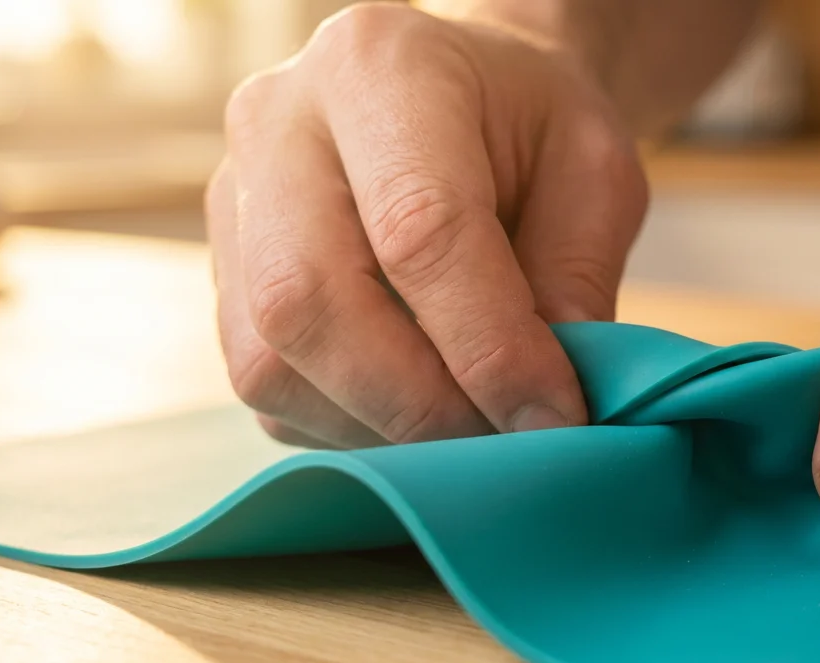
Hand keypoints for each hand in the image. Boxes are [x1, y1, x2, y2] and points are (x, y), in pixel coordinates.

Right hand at [206, 3, 647, 447]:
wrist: (465, 94)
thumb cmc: (534, 126)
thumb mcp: (595, 170)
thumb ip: (576, 278)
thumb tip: (540, 407)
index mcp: (380, 67)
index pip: (418, 229)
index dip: (489, 345)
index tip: (557, 413)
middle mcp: (277, 125)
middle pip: (308, 300)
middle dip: (418, 402)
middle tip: (505, 438)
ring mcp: (232, 202)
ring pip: (268, 360)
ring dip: (379, 426)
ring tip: (469, 428)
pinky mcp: (224, 274)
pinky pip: (266, 387)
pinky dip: (348, 426)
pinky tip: (418, 408)